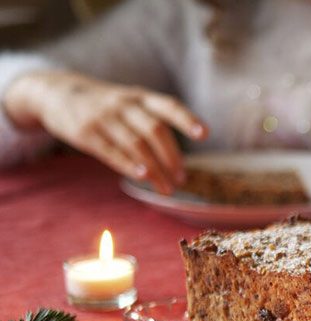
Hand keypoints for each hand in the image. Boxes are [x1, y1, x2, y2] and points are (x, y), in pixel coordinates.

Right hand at [3, 70, 206, 193]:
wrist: (57, 93)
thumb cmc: (106, 105)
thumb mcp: (130, 101)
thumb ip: (153, 121)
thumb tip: (178, 161)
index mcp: (140, 97)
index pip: (168, 106)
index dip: (187, 119)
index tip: (205, 134)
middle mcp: (124, 104)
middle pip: (155, 130)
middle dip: (172, 157)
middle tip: (182, 179)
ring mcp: (104, 118)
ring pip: (136, 145)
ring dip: (156, 170)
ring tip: (167, 188)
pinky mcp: (86, 133)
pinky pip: (111, 151)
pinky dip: (129, 165)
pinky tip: (143, 177)